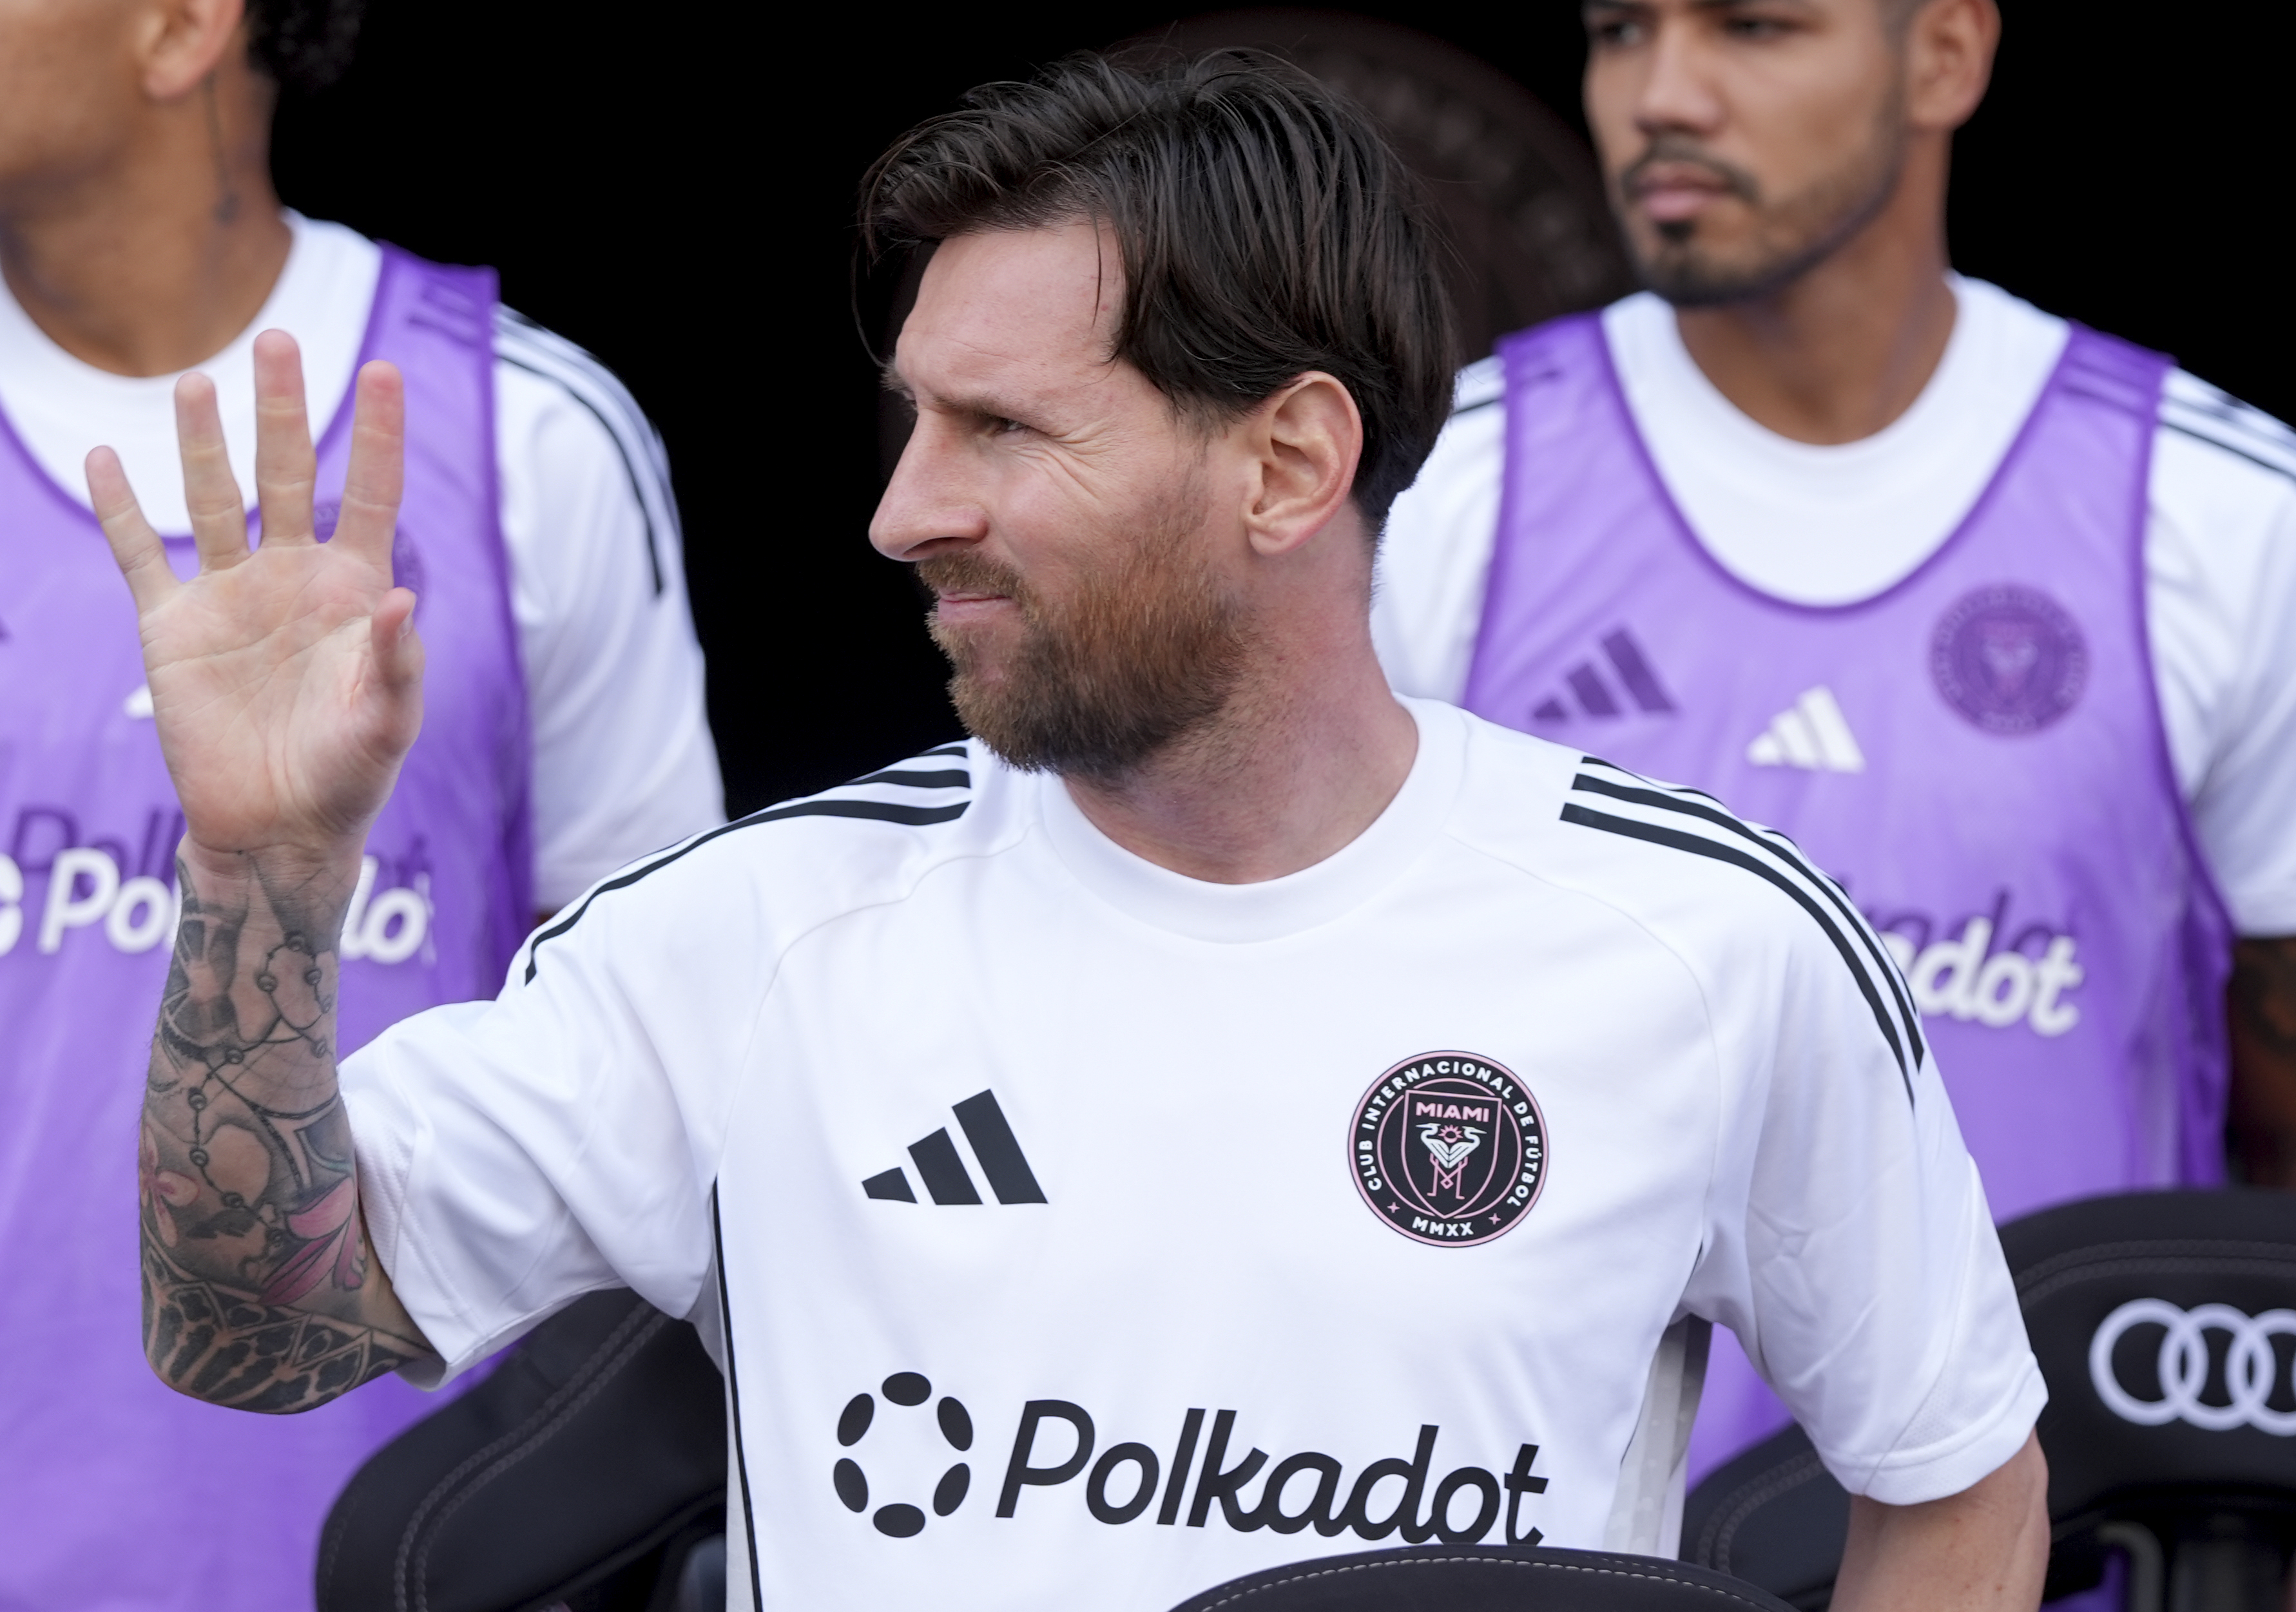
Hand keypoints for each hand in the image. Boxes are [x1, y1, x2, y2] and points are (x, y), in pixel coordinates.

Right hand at [87, 331, 421, 876]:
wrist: (276, 830)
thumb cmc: (348, 777)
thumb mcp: (387, 722)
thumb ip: (396, 662)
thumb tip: (402, 600)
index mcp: (354, 589)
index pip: (373, 494)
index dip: (378, 435)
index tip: (384, 369)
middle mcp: (292, 577)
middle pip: (288, 473)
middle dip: (283, 409)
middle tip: (275, 338)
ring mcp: (230, 597)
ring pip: (213, 499)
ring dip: (202, 441)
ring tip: (194, 382)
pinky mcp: (173, 628)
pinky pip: (140, 557)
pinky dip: (121, 510)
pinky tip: (107, 456)